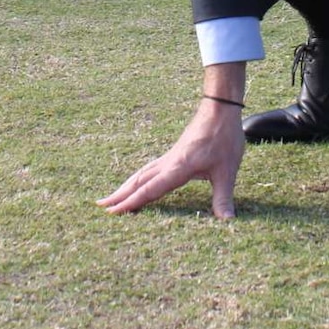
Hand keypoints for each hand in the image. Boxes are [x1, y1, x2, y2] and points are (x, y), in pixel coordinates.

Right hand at [96, 96, 244, 217]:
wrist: (220, 107)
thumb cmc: (223, 137)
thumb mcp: (227, 170)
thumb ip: (223, 197)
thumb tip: (227, 222)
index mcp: (178, 168)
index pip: (150, 189)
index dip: (132, 202)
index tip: (111, 212)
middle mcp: (169, 162)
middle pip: (139, 180)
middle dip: (120, 194)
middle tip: (100, 206)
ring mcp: (170, 156)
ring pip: (143, 173)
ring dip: (127, 185)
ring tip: (112, 196)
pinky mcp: (175, 152)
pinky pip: (151, 168)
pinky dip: (139, 177)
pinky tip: (140, 181)